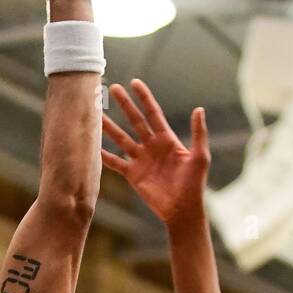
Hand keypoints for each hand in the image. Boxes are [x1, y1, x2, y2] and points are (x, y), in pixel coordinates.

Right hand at [102, 80, 210, 225]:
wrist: (182, 209)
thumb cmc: (194, 184)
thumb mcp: (200, 157)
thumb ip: (198, 133)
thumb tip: (199, 110)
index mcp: (167, 139)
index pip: (153, 113)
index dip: (144, 98)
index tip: (134, 82)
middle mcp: (152, 146)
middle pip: (135, 121)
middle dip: (124, 105)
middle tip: (112, 89)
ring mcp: (141, 160)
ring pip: (122, 139)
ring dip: (109, 127)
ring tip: (97, 115)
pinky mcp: (133, 175)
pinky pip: (116, 163)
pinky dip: (104, 156)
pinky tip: (92, 148)